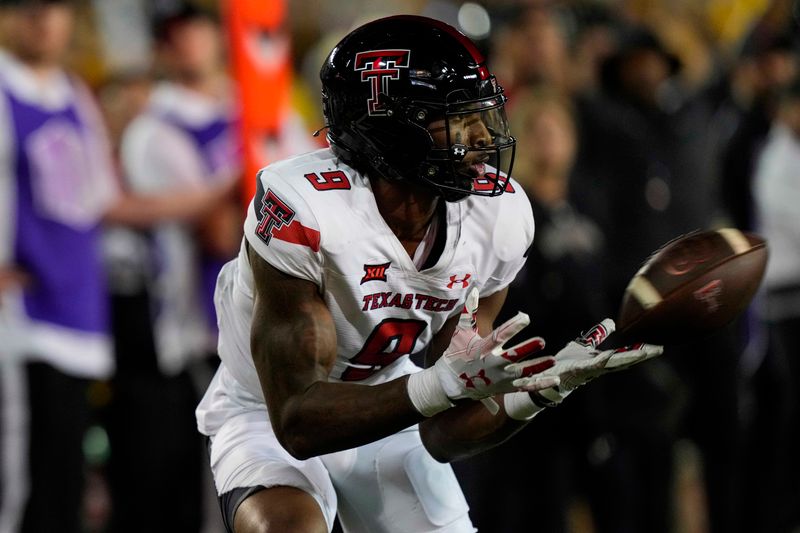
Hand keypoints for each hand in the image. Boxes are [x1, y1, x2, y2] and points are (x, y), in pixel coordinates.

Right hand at [407, 288, 558, 415]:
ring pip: (522, 373)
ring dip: (538, 366)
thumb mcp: (461, 332)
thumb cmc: (457, 353)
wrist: (453, 382)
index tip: (525, 318)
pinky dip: (540, 384)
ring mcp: (500, 378)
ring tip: (552, 359)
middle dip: (527, 349)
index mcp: (482, 348)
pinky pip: (525, 387)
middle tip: (541, 341)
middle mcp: (492, 364)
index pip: (499, 336)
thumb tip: (474, 290)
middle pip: (512, 357)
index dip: (512, 327)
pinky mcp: (506, 387)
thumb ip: (470, 312)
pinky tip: (554, 379)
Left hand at [508, 318, 662, 404]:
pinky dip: (603, 361)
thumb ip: (598, 336)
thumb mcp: (583, 346)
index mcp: (602, 361)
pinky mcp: (577, 370)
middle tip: (658, 349)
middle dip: (640, 355)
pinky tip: (611, 356)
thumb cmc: (565, 364)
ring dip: (627, 358)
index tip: (658, 346)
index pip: (624, 354)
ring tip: (643, 352)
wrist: (546, 378)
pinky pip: (593, 365)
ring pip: (612, 364)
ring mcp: (589, 370)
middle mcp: (598, 367)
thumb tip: (611, 322)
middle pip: (623, 360)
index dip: (641, 351)